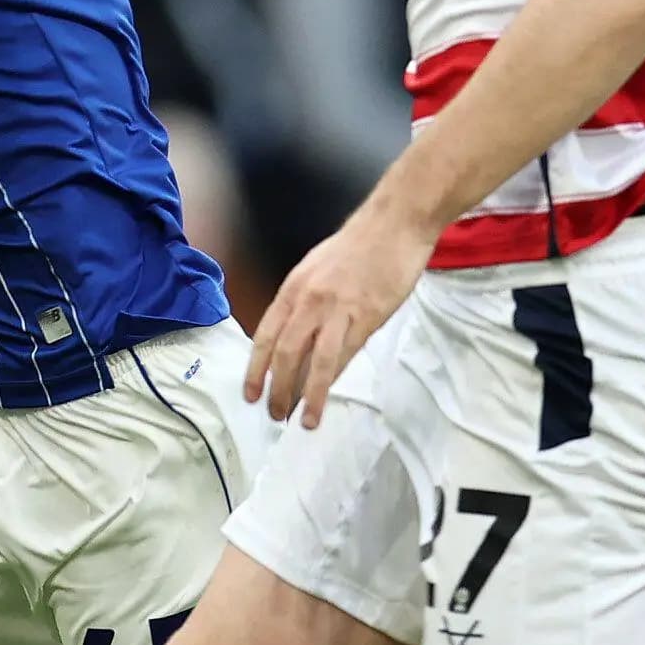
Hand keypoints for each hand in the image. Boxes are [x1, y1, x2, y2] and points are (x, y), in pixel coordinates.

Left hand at [244, 203, 430, 426]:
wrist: (394, 224)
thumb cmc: (358, 246)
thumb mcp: (317, 269)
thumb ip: (304, 302)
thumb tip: (297, 335)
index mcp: (293, 288)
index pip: (265, 336)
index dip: (255, 369)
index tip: (251, 394)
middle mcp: (309, 300)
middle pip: (285, 353)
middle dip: (277, 389)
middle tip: (276, 414)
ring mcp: (337, 309)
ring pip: (314, 361)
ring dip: (305, 395)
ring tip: (302, 420)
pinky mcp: (365, 316)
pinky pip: (344, 356)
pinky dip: (332, 381)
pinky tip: (327, 398)